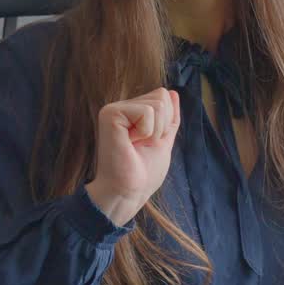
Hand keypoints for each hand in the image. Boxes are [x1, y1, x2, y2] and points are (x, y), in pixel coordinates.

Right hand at [85, 88, 180, 225]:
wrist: (128, 192)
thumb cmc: (143, 173)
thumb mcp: (163, 140)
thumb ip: (169, 118)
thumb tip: (173, 92)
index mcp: (132, 112)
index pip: (164, 96)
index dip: (167, 121)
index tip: (150, 142)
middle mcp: (121, 107)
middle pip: (162, 96)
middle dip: (162, 126)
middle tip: (142, 145)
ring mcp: (114, 109)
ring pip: (157, 104)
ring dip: (154, 132)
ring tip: (135, 146)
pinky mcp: (110, 114)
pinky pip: (146, 112)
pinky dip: (146, 132)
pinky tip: (130, 144)